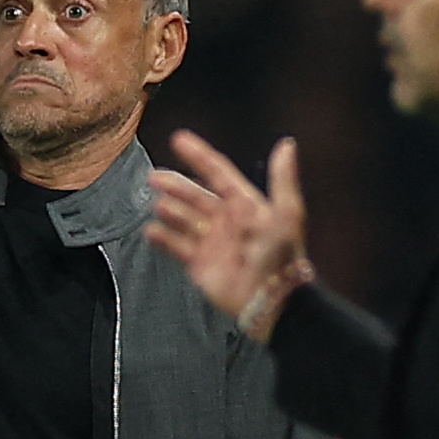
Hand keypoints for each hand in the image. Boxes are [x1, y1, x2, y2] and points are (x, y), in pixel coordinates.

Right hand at [145, 131, 311, 338]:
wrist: (271, 300)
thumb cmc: (281, 256)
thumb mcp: (287, 213)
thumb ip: (283, 178)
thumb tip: (287, 144)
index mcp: (244, 205)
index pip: (217, 173)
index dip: (199, 156)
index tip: (178, 139)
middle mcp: (225, 221)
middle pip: (194, 195)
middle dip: (175, 185)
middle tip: (153, 177)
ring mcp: (211, 242)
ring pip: (183, 219)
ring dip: (170, 209)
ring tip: (159, 204)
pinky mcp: (199, 265)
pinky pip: (176, 247)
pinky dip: (162, 238)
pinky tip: (151, 230)